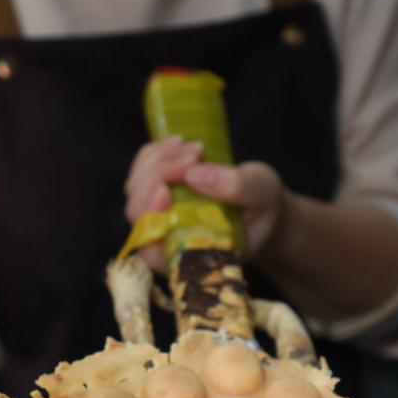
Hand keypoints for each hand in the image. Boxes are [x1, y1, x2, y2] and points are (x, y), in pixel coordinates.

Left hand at [124, 136, 286, 267]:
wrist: (260, 205)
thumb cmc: (262, 208)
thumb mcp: (262, 194)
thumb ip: (237, 188)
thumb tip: (194, 175)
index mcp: (189, 255)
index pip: (151, 251)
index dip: (149, 223)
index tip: (165, 191)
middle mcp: (165, 239)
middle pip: (137, 211)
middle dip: (160, 175)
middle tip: (196, 156)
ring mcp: (156, 215)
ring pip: (135, 188)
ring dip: (160, 159)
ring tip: (197, 148)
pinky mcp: (154, 194)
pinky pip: (140, 171)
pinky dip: (156, 152)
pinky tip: (180, 143)